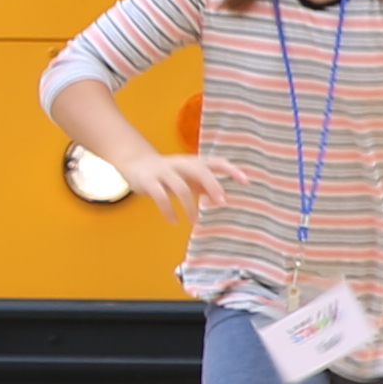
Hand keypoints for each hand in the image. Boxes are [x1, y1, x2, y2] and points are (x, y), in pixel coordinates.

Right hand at [123, 148, 239, 219]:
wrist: (136, 163)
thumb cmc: (169, 173)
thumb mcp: (188, 176)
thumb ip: (205, 185)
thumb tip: (224, 199)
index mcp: (193, 162)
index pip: (215, 162)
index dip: (230, 170)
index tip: (245, 181)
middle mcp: (180, 164)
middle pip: (199, 170)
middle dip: (213, 185)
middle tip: (223, 203)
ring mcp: (164, 172)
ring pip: (180, 187)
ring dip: (190, 206)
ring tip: (196, 221)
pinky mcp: (149, 181)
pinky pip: (160, 196)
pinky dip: (168, 210)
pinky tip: (174, 221)